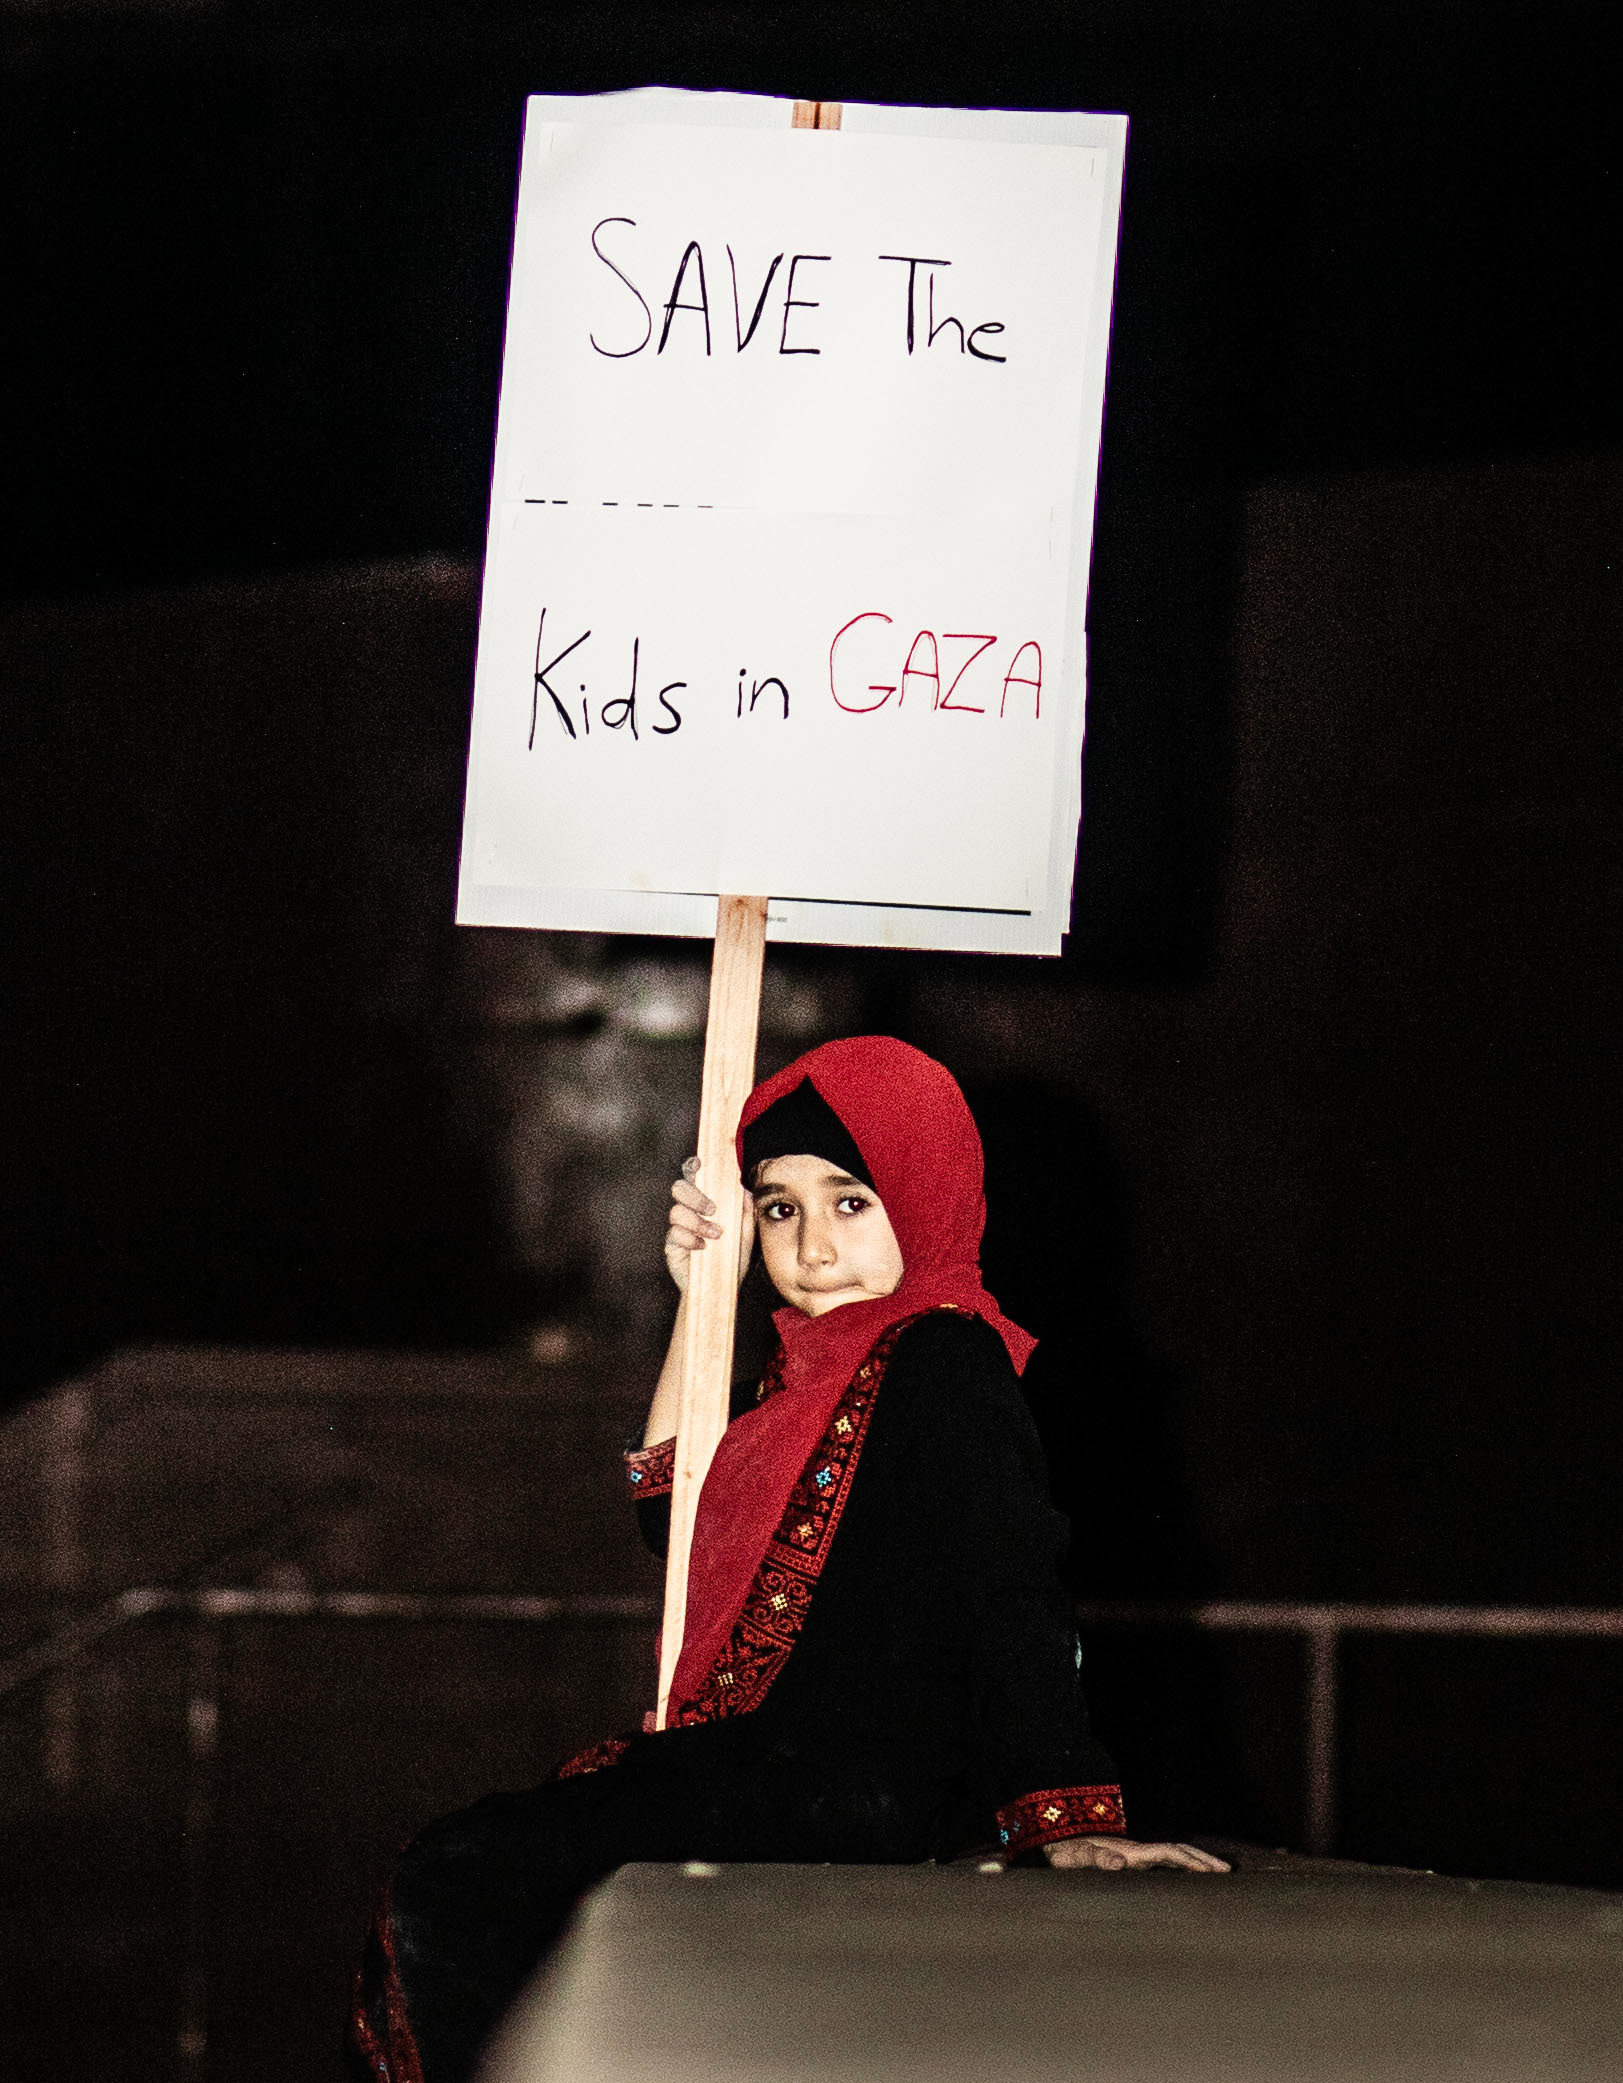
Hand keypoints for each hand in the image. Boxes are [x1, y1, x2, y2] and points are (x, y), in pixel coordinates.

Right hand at [664, 1159, 753, 1295]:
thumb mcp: (746, 1232)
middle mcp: (689, 1210)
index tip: (699, 1164)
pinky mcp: (672, 1245)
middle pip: (679, 1187)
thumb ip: (745, 1210)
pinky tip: (703, 1249)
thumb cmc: (733, 1257)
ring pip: (676, 1211)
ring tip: (715, 1235)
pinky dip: (692, 1240)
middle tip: (713, 1210)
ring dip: (698, 1222)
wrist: (721, 1287)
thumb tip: (744, 1189)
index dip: (692, 1166)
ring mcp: (678, 1227)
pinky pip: (675, 1234)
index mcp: (705, 1201)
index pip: (694, 1176)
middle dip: (696, 1196)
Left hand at [1043, 1837, 1229, 1873]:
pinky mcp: (1127, 1858)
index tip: (1212, 1871)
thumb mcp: (1072, 1857)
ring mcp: (1132, 1853)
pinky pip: (1161, 1861)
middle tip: (1228, 1870)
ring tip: (1217, 1871)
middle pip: (1176, 1850)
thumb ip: (1093, 1858)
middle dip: (1201, 1859)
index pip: (1166, 1853)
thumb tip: (1121, 1862)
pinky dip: (1180, 1865)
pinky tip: (1186, 1876)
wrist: (1049, 1836)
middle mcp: (1135, 1850)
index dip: (1189, 1860)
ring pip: (1171, 1854)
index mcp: (1128, 1852)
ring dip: (1194, 1860)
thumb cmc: (1060, 1850)